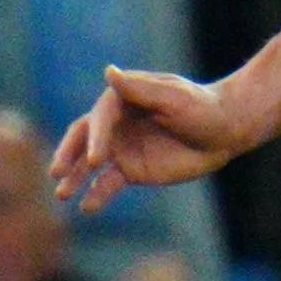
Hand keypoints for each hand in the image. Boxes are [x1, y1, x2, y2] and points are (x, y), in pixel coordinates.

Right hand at [54, 67, 259, 210]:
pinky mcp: (131, 170)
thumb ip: (140, 89)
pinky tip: (87, 208)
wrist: (224, 131)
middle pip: (83, 138)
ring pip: (90, 164)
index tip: (97, 159)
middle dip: (68, 155)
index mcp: (122, 98)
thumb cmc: (201, 107)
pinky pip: (108, 184)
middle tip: (56, 173)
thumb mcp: (174, 97)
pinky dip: (96, 195)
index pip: (100, 118)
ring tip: (62, 195)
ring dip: (75, 178)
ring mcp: (121, 147)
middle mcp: (115, 123)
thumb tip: (109, 72)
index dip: (96, 137)